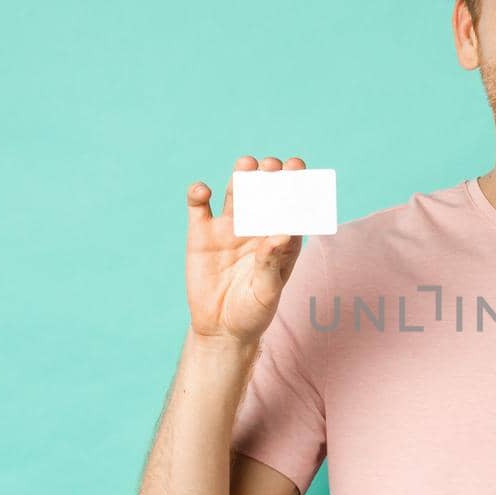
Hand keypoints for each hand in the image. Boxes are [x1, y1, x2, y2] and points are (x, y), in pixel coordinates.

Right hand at [184, 155, 308, 345]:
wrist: (220, 329)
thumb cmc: (252, 312)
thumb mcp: (266, 293)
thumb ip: (272, 264)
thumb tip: (282, 234)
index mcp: (281, 239)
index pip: (292, 207)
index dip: (296, 186)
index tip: (297, 168)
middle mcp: (257, 227)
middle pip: (265, 193)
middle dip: (269, 176)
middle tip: (270, 165)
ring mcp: (229, 227)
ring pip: (236, 193)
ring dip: (241, 176)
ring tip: (245, 165)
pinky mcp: (201, 233)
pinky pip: (199, 207)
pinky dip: (198, 194)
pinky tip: (203, 190)